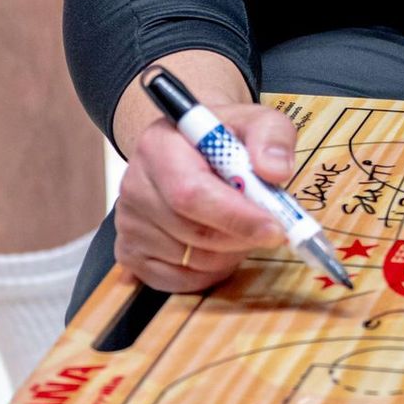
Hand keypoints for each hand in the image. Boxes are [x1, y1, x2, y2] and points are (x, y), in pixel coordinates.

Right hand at [115, 97, 298, 293]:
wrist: (191, 148)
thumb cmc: (224, 137)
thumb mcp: (256, 121)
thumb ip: (272, 137)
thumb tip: (275, 170)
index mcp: (160, 146)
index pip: (192, 193)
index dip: (236, 217)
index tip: (275, 228)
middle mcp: (135, 186)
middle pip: (192, 232)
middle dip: (241, 238)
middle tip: (270, 231)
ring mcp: (128, 223)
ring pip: (189, 261)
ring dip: (230, 254)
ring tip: (242, 228)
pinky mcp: (130, 253)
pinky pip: (177, 282)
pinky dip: (210, 273)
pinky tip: (222, 247)